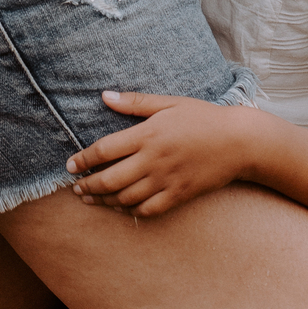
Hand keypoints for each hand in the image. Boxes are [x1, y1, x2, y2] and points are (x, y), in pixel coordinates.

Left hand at [65, 91, 253, 216]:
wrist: (238, 141)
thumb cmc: (202, 117)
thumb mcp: (169, 102)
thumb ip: (135, 102)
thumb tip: (104, 96)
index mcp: (148, 134)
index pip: (105, 150)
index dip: (83, 159)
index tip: (69, 165)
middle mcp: (153, 160)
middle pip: (110, 179)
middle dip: (88, 185)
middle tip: (75, 188)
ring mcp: (166, 181)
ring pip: (126, 198)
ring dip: (104, 200)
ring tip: (91, 199)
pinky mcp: (178, 196)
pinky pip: (148, 210)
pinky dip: (130, 211)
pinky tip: (121, 207)